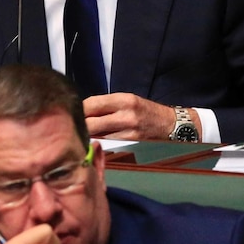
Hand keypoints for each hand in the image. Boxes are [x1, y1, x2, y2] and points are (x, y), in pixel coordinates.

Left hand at [83, 93, 201, 139]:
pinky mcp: (128, 143)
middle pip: (90, 121)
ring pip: (96, 134)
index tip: (74, 111)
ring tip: (83, 133)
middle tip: (74, 125)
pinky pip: (106, 142)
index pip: (91, 104)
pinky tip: (96, 140)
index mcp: (123, 99)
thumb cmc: (146, 111)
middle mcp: (125, 114)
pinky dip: (99, 141)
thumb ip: (107, 105)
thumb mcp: (128, 100)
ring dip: (87, 134)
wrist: (169, 124)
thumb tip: (83, 110)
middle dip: (80, 124)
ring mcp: (127, 131)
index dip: (79, 108)